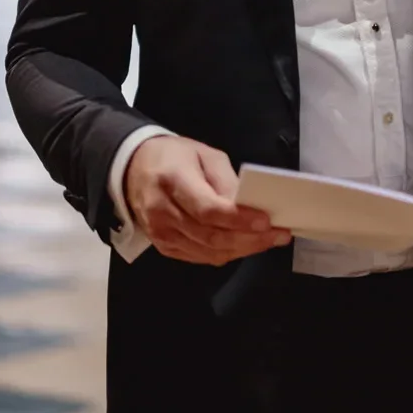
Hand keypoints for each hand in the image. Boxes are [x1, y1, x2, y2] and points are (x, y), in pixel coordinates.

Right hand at [125, 135, 288, 265]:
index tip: (266, 221)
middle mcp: (163, 212)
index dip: (239, 219)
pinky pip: (200, 257)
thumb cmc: (174, 157)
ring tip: (269, 241)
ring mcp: (161, 233)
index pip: (208, 209)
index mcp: (173, 181)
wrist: (134, 170)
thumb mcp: (204, 155)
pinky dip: (226, 253)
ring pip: (208, 251)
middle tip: (278, 235)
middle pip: (211, 236)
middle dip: (249, 239)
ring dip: (243, 249)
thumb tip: (249, 204)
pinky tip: (245, 245)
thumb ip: (226, 180)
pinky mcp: (164, 246)